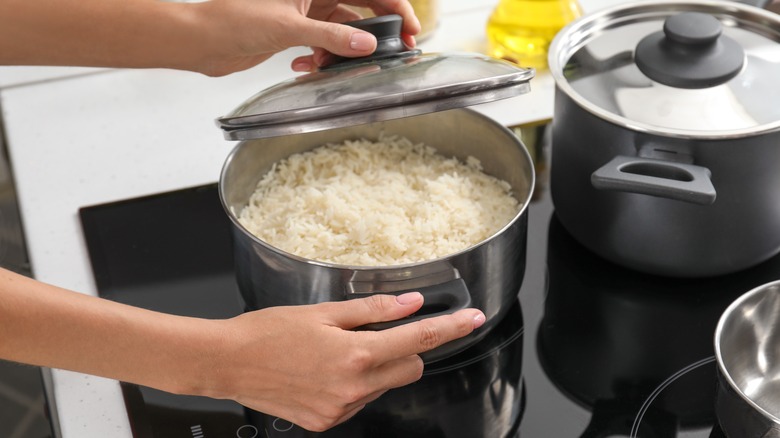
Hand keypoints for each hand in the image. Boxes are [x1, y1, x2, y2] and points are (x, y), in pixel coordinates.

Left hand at [0, 0, 420, 75]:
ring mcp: (305, 13)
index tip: (411, 28)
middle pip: (360, 8)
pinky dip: (320, 58)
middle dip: (375, 32)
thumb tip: (366, 43)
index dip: (394, 6)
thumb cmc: (231, 19)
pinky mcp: (295, 32)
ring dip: (342, 51)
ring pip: (342, 30)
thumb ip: (331, 35)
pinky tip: (305, 66)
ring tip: (335, 64)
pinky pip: (324, 45)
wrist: (200, 41)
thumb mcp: (287, 26)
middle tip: (394, 52)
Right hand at [208, 292, 484, 431]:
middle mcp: (354, 388)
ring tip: (340, 350)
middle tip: (384, 331)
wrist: (227, 363)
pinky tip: (328, 370)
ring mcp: (340, 409)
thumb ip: (374, 310)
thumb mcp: (324, 311)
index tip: (472, 319)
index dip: (450, 328)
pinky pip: (359, 400)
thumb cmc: (268, 331)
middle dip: (407, 349)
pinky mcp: (326, 422)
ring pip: (384, 385)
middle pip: (409, 368)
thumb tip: (412, 304)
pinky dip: (356, 384)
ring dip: (378, 367)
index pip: (419, 341)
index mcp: (356, 354)